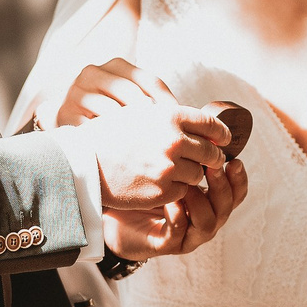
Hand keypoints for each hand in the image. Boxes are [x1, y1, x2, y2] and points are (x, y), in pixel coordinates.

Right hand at [66, 63, 228, 208]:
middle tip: (210, 161)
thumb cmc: (109, 136)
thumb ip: (170, 118)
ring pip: (198, 174)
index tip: (223, 140)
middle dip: (212, 157)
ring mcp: (169, 167)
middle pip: (210, 152)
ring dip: (191, 175)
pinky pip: (183, 191)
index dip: (221, 134)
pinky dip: (177, 190)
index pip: (211, 124)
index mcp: (170, 116)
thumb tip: (200, 127)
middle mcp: (173, 140)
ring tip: (175, 173)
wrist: (83, 163)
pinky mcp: (162, 190)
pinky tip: (162, 185)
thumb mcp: (140, 115)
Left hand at [101, 154, 248, 259]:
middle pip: (227, 205)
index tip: (234, 159)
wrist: (114, 207)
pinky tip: (170, 199)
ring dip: (201, 199)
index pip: (236, 190)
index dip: (239, 177)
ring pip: (208, 221)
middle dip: (223, 185)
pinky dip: (178, 214)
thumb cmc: (140, 181)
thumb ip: (183, 143)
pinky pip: (179, 231)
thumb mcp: (164, 158)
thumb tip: (191, 111)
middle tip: (214, 167)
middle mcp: (204, 217)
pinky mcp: (168, 243)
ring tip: (189, 183)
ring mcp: (188, 233)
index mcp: (209, 198)